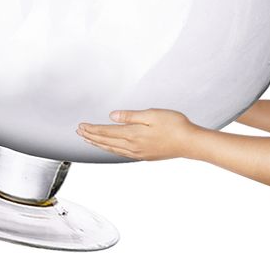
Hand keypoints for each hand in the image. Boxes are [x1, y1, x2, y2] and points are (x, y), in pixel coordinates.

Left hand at [77, 108, 198, 160]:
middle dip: (91, 136)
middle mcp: (133, 146)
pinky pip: (121, 153)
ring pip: (112, 149)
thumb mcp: (151, 114)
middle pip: (106, 142)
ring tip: (88, 139)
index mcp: (133, 134)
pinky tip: (109, 147)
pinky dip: (110, 149)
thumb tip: (112, 116)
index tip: (80, 126)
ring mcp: (138, 152)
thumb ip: (130, 116)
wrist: (190, 143)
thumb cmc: (174, 125)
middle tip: (79, 132)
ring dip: (98, 144)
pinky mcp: (145, 155)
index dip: (92, 129)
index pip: (106, 132)